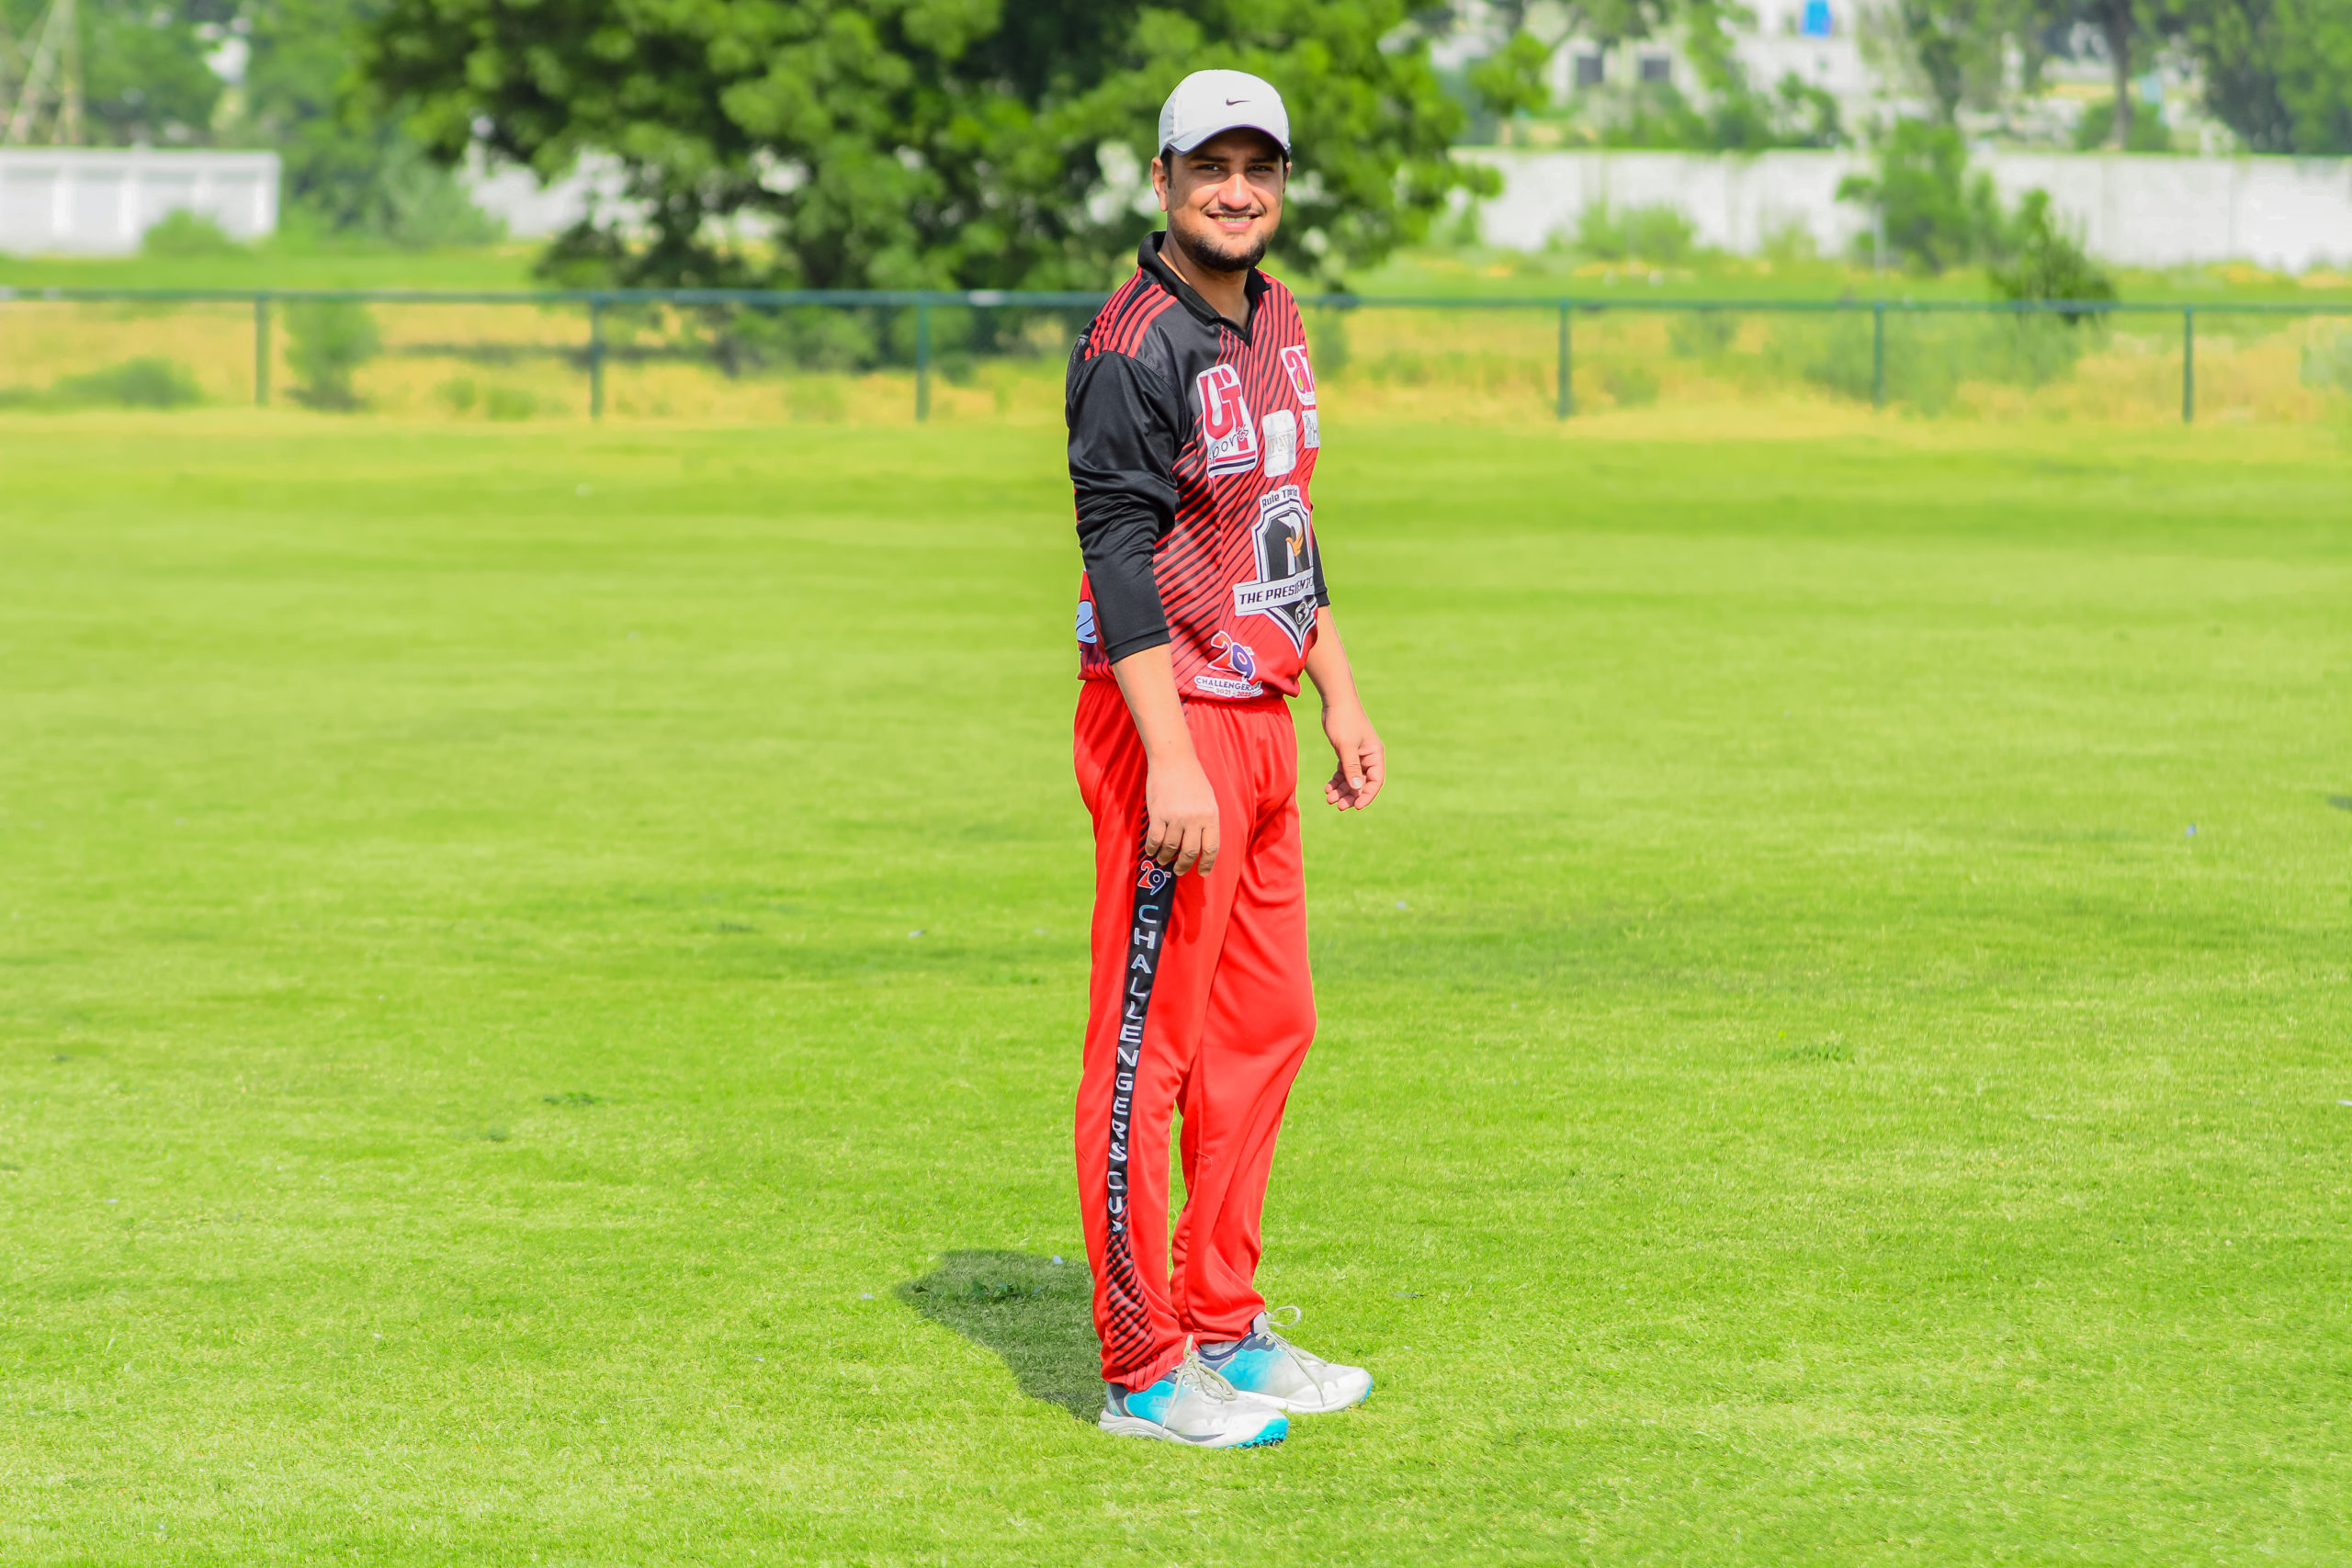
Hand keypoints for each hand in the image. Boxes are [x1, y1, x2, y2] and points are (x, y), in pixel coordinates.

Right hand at [1144, 754, 1220, 874]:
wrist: (1173, 760)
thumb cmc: (1192, 779)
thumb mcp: (1209, 800)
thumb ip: (1207, 821)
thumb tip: (1202, 844)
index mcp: (1211, 816)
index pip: (1211, 848)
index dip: (1206, 864)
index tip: (1202, 872)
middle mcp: (1195, 819)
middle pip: (1189, 853)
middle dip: (1183, 866)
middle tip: (1178, 870)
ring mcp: (1176, 817)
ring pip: (1170, 848)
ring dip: (1165, 857)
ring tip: (1163, 860)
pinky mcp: (1158, 814)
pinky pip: (1155, 840)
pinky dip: (1152, 849)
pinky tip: (1152, 851)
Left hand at [1322, 700, 1383, 810]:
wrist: (1335, 701)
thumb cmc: (1343, 720)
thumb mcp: (1346, 746)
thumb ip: (1351, 768)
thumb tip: (1357, 788)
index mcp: (1375, 755)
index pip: (1376, 781)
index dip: (1366, 796)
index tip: (1355, 807)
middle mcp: (1369, 757)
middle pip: (1363, 783)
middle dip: (1351, 795)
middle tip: (1338, 806)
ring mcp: (1358, 755)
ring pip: (1352, 779)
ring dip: (1341, 790)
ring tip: (1329, 799)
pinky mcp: (1347, 753)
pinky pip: (1344, 772)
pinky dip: (1336, 780)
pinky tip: (1328, 787)